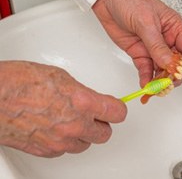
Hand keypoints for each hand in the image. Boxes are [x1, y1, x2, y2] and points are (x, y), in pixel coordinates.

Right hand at [0, 61, 126, 157]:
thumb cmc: (18, 82)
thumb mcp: (60, 77)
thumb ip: (81, 92)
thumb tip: (89, 99)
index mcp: (83, 102)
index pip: (117, 113)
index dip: (117, 109)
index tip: (115, 107)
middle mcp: (74, 125)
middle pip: (105, 134)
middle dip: (102, 123)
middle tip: (95, 115)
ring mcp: (59, 141)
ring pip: (85, 144)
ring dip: (83, 134)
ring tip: (72, 121)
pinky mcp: (45, 151)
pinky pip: (65, 150)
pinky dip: (65, 142)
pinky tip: (56, 128)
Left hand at [92, 0, 181, 86]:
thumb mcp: (145, 22)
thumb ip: (157, 45)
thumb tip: (169, 63)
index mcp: (174, 27)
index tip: (179, 72)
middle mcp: (166, 39)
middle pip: (177, 63)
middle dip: (173, 75)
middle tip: (165, 84)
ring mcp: (152, 47)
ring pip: (162, 69)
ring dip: (159, 80)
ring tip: (154, 89)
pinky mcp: (140, 53)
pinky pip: (146, 69)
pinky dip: (146, 78)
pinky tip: (145, 84)